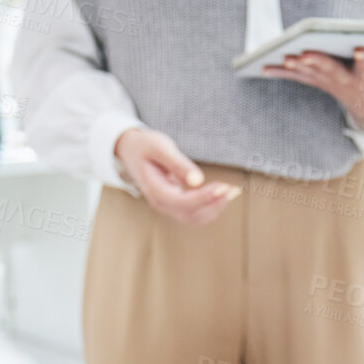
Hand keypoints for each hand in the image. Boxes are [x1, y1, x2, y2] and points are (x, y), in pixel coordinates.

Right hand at [114, 128, 239, 225]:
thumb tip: (198, 180)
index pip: (182, 202)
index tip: (223, 187)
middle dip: (214, 204)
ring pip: (195, 218)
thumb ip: (178, 163)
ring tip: (233, 191)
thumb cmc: (145, 145)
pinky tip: (224, 192)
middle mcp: (161, 203)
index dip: (204, 197)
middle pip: (191, 215)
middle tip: (233, 189)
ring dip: (215, 207)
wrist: (130, 151)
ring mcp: (168, 205)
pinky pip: (195, 212)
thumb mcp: (160, 147)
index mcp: (155, 190)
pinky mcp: (176, 203)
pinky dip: (211, 205)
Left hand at [261, 48, 363, 124]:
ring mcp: (331, 84)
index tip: (361, 48)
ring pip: (312, 75)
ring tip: (283, 58)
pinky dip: (282, 72)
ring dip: (297, 68)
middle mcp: (347, 82)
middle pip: (333, 72)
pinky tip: (263, 66)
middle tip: (305, 54)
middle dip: (319, 62)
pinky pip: (298, 77)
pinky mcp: (319, 82)